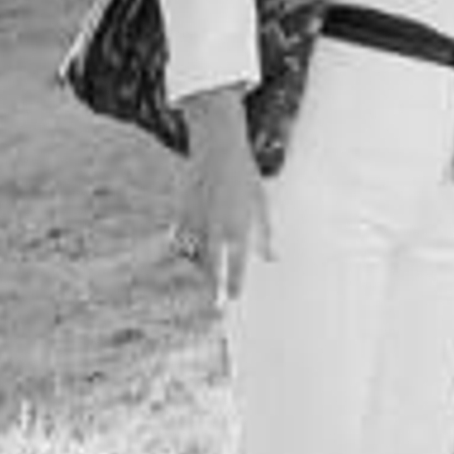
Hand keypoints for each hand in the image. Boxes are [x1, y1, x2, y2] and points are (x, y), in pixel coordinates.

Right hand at [170, 87, 270, 303]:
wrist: (218, 148)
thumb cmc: (245, 175)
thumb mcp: (261, 203)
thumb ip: (266, 234)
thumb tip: (273, 259)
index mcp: (238, 226)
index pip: (235, 265)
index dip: (234, 284)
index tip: (233, 298)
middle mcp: (215, 227)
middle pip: (211, 267)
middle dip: (213, 287)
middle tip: (216, 305)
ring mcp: (196, 220)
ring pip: (193, 255)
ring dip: (199, 270)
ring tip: (206, 282)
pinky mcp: (181, 211)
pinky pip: (180, 239)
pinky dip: (184, 250)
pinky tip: (188, 258)